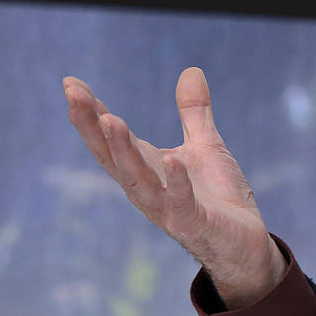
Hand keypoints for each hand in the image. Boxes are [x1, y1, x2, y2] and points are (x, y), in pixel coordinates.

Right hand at [62, 68, 286, 309]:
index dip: (91, 113)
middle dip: (92, 126)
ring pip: (136, 179)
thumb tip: (191, 70)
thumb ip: (194, 112)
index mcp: (146, 169)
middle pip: (111, 156)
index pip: (110, 138)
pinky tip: (173, 159)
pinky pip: (181, 203)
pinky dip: (176, 183)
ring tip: (111, 119)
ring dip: (123, 150)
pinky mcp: (194, 224)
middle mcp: (146, 190)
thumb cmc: (218, 197)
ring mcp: (166, 209)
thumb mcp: (205, 146)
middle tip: (74, 95)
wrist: (244, 245)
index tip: (71, 83)